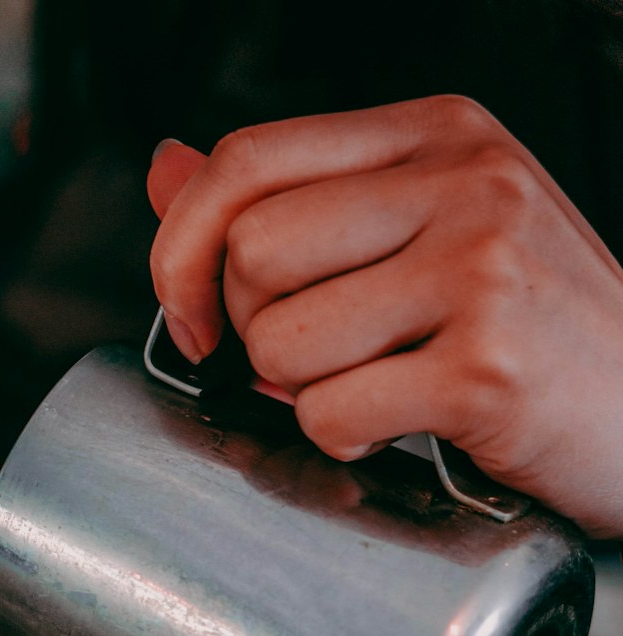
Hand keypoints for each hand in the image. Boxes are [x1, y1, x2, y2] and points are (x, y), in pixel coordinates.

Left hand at [148, 96, 622, 537]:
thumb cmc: (529, 324)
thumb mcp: (420, 229)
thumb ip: (293, 201)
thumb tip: (165, 168)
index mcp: (436, 134)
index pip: (246, 161)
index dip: (182, 246)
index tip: (193, 311)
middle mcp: (464, 183)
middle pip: (252, 252)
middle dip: (253, 330)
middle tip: (314, 357)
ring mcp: (481, 272)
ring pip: (281, 341)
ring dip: (302, 392)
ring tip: (374, 388)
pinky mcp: (484, 369)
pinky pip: (331, 414)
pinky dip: (342, 439)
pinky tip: (397, 427)